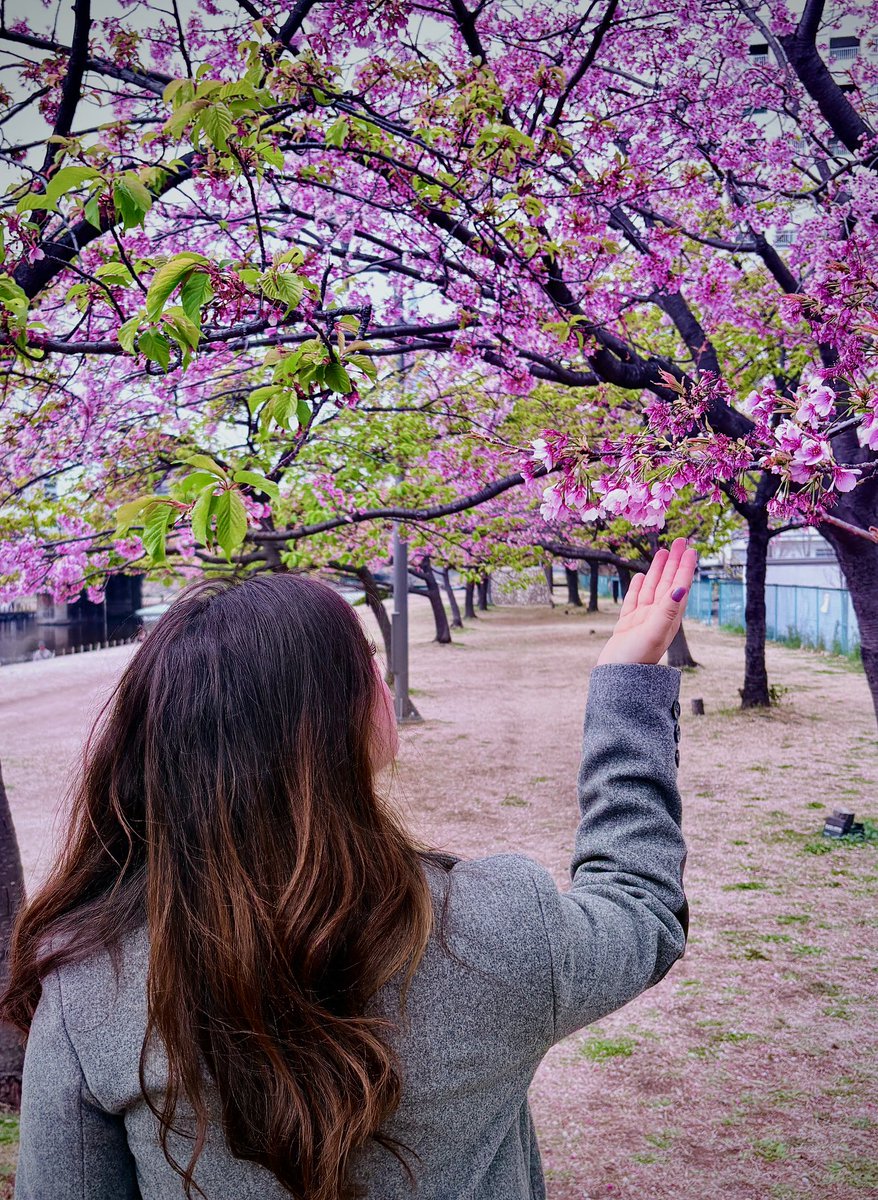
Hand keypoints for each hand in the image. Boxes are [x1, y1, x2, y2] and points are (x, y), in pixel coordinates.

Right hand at [597, 538, 697, 665]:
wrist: (618, 680)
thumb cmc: (636, 659)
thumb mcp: (654, 633)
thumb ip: (668, 610)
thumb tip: (682, 588)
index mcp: (668, 617)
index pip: (679, 585)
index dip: (684, 566)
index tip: (690, 548)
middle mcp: (658, 616)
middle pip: (668, 583)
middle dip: (673, 562)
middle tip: (679, 541)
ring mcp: (642, 620)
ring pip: (651, 589)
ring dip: (657, 570)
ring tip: (661, 552)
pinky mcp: (627, 625)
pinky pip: (634, 601)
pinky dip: (637, 587)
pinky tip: (640, 577)